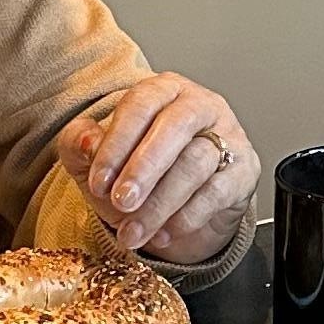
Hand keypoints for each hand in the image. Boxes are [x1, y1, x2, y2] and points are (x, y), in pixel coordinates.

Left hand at [58, 75, 258, 268]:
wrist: (178, 211)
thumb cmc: (137, 174)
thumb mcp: (96, 158)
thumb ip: (79, 143)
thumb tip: (86, 142)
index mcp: (162, 91)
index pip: (140, 105)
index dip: (117, 144)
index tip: (98, 180)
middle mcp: (199, 106)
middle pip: (175, 127)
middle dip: (143, 170)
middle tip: (121, 202)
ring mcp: (228, 136)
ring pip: (196, 163)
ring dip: (160, 203)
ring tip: (134, 230)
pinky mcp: (244, 170)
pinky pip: (217, 192)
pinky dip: (186, 217)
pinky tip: (162, 232)